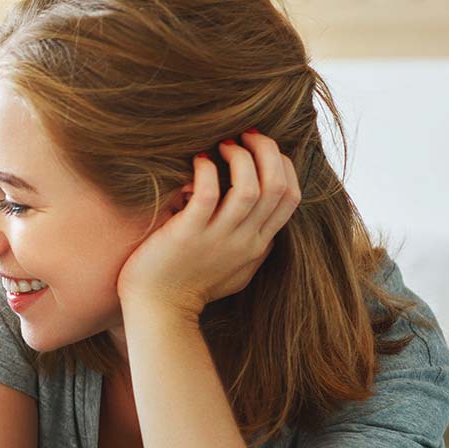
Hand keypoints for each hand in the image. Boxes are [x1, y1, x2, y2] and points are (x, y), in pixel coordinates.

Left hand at [116, 130, 301, 318]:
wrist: (158, 311)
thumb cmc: (190, 288)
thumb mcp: (235, 271)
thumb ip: (252, 249)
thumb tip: (263, 227)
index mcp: (257, 245)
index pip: (290, 197)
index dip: (284, 166)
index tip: (264, 150)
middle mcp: (244, 241)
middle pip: (277, 187)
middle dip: (267, 151)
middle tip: (247, 135)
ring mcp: (217, 238)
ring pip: (251, 188)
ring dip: (240, 157)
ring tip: (222, 145)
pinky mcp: (187, 235)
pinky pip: (208, 193)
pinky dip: (207, 170)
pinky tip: (197, 162)